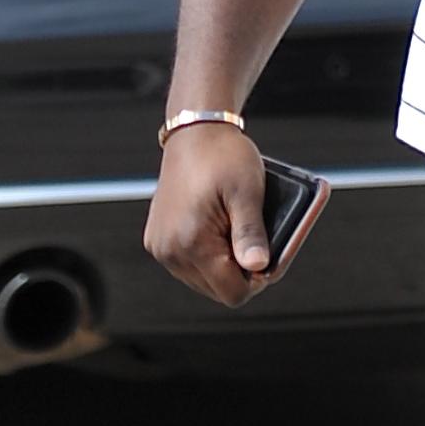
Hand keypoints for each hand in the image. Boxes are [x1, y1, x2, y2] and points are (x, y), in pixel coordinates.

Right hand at [144, 124, 269, 304]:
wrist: (194, 132)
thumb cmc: (224, 157)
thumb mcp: (247, 193)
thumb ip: (251, 234)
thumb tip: (259, 268)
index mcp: (192, 242)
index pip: (232, 293)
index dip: (257, 279)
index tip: (267, 254)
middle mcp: (170, 251)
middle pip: (218, 290)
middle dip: (241, 271)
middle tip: (254, 239)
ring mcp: (161, 247)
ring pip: (204, 281)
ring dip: (224, 264)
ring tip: (233, 229)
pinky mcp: (157, 240)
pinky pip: (189, 265)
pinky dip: (207, 254)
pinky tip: (218, 228)